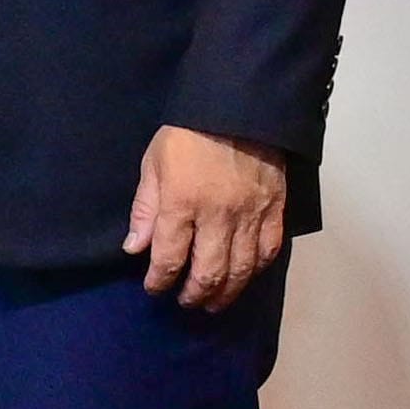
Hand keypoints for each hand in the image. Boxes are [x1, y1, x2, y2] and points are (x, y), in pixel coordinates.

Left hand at [123, 124, 292, 310]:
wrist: (239, 106)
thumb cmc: (189, 133)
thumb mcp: (154, 163)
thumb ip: (145, 208)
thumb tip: (134, 248)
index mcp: (182, 202)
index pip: (169, 258)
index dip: (159, 281)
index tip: (154, 287)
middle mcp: (218, 215)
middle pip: (207, 272)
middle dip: (193, 294)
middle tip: (185, 301)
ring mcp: (250, 215)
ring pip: (240, 269)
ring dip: (225, 293)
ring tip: (213, 302)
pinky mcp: (275, 209)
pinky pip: (268, 251)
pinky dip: (255, 270)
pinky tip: (244, 276)